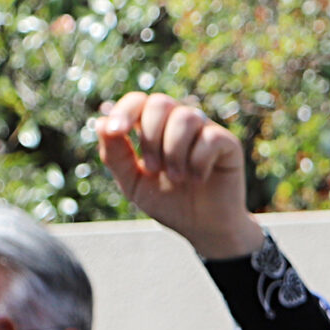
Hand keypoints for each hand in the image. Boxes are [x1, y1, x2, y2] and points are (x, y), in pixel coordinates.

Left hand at [96, 93, 261, 260]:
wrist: (203, 229)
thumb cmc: (169, 203)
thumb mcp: (133, 183)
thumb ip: (115, 155)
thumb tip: (101, 123)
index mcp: (154, 128)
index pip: (138, 101)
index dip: (125, 110)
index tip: (118, 132)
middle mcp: (179, 123)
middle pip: (160, 102)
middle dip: (150, 136)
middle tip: (153, 168)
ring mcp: (205, 131)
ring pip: (186, 117)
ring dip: (174, 151)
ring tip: (177, 177)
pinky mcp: (228, 144)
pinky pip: (210, 137)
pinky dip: (198, 161)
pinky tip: (198, 178)